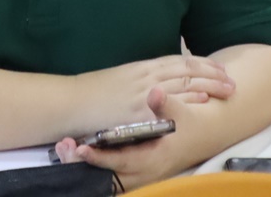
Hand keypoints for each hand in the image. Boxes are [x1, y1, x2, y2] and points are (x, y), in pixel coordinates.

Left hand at [53, 89, 202, 190]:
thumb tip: (154, 92)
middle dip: (87, 164)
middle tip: (65, 149)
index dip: (102, 157)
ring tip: (65, 149)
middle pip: (111, 176)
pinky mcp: (138, 170)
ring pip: (111, 177)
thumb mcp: (182, 113)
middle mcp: (147, 172)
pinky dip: (98, 163)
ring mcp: (142, 174)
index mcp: (155, 159)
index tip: (81, 149)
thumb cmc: (192, 124)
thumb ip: (167, 104)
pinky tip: (81, 149)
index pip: (123, 162)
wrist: (205, 135)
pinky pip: (114, 173)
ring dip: (90, 164)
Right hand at [73, 55, 233, 130]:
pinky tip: (204, 99)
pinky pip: (170, 102)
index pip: (180, 60)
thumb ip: (142, 77)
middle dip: (212, 73)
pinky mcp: (141, 110)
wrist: (72, 102)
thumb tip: (158, 80)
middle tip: (231, 78)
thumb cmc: (94, 92)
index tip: (218, 66)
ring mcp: (145, 92)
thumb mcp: (122, 78)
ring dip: (209, 84)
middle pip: (187, 70)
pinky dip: (188, 98)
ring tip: (228, 88)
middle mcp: (146, 76)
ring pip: (184, 83)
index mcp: (142, 66)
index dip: (202, 63)